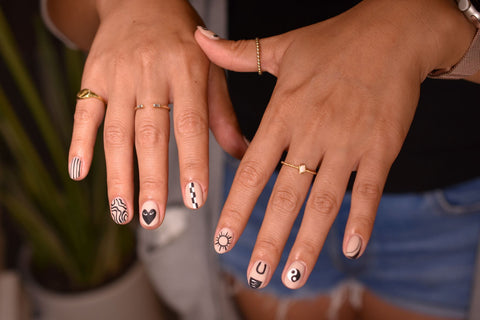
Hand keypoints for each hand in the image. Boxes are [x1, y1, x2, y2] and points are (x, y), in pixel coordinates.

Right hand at [67, 0, 246, 227]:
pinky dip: (80, 142)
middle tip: (153, 218)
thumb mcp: (211, 69)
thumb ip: (223, 113)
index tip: (196, 199)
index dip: (192, 162)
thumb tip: (244, 154)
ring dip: (117, 174)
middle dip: (151, 179)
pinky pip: (83, 112)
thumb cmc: (184, 40)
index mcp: (188, 70)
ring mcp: (119, 74)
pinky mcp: (93, 74)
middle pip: (150, 134)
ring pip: (116, 131)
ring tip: (122, 212)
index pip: (191, 124)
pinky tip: (79, 173)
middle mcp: (153, 72)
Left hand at [195, 0, 474, 288]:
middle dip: (268, 240)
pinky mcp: (382, 147)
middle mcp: (312, 132)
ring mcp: (348, 142)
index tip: (223, 241)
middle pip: (285, 197)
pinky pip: (370, 190)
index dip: (236, 209)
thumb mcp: (282, 45)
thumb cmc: (335, 41)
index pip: (251, 170)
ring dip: (308, 243)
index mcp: (283, 112)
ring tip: (294, 277)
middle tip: (254, 275)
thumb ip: (238, 54)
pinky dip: (362, 220)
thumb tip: (199, 41)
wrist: (394, 32)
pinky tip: (352, 249)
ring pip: (324, 202)